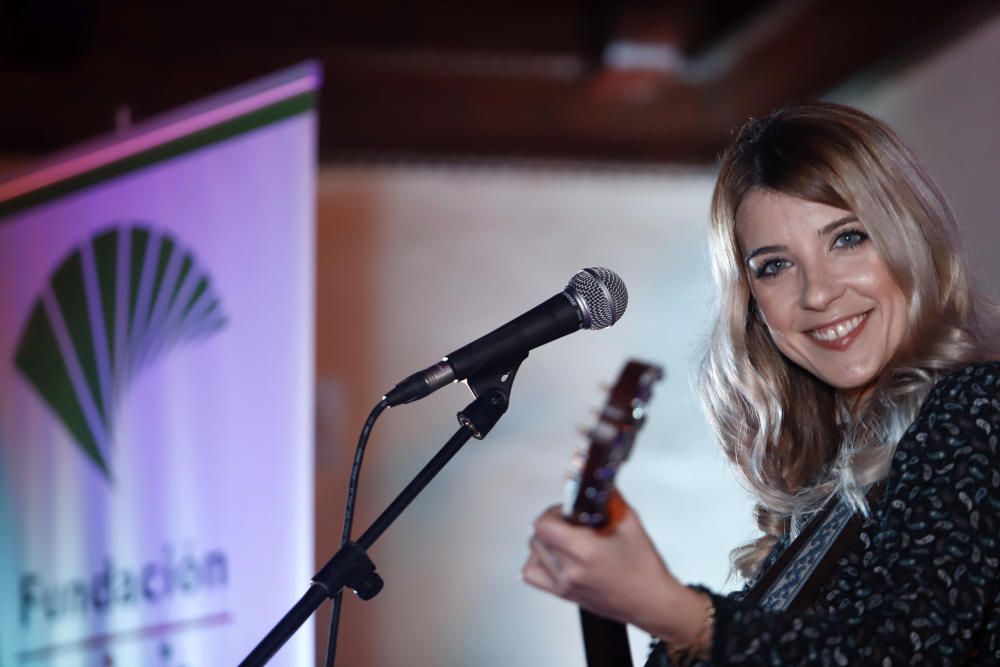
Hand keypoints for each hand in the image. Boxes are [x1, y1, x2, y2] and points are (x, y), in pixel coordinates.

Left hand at [521, 495, 705, 642]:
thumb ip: (608, 498)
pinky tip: (556, 558)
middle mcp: (571, 569)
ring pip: (533, 553)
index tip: (567, 511)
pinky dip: (539, 562)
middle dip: (552, 524)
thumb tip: (596, 480)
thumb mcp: (630, 522)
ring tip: (564, 540)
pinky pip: (533, 575)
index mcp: (586, 550)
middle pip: (536, 537)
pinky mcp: (564, 595)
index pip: (544, 525)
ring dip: (545, 542)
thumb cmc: (644, 568)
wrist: (651, 602)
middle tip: (570, 523)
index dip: (553, 512)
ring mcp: (565, 584)